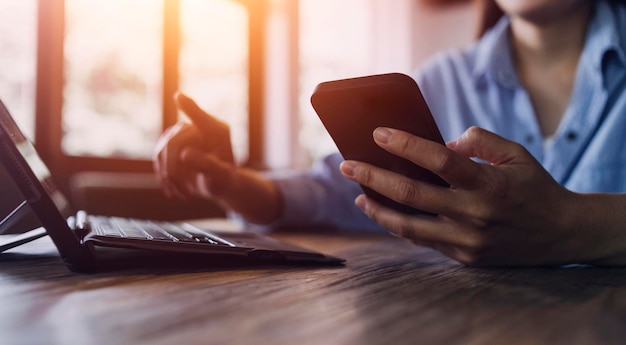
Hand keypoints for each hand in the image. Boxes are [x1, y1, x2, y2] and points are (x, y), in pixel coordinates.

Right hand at [153, 92, 234, 199]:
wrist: (218, 183)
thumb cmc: (224, 179)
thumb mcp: (221, 178)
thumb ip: (208, 166)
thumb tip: (184, 154)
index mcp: (218, 131)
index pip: (201, 118)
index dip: (189, 107)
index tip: (178, 97)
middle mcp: (200, 126)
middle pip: (174, 143)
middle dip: (174, 172)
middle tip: (185, 195)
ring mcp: (184, 132)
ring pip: (162, 151)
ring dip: (169, 177)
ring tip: (183, 194)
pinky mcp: (171, 142)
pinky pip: (158, 158)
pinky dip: (164, 177)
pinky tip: (173, 190)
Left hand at [339, 126, 599, 265]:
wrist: (562, 234)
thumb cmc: (534, 187)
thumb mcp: (516, 153)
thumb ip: (480, 141)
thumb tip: (444, 145)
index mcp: (488, 183)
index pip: (438, 160)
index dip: (405, 145)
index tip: (378, 134)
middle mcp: (475, 214)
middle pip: (412, 194)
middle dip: (374, 177)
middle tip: (347, 165)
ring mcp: (468, 241)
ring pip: (409, 226)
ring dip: (378, 209)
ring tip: (360, 194)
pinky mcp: (464, 258)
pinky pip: (423, 241)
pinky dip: (400, 226)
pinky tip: (385, 212)